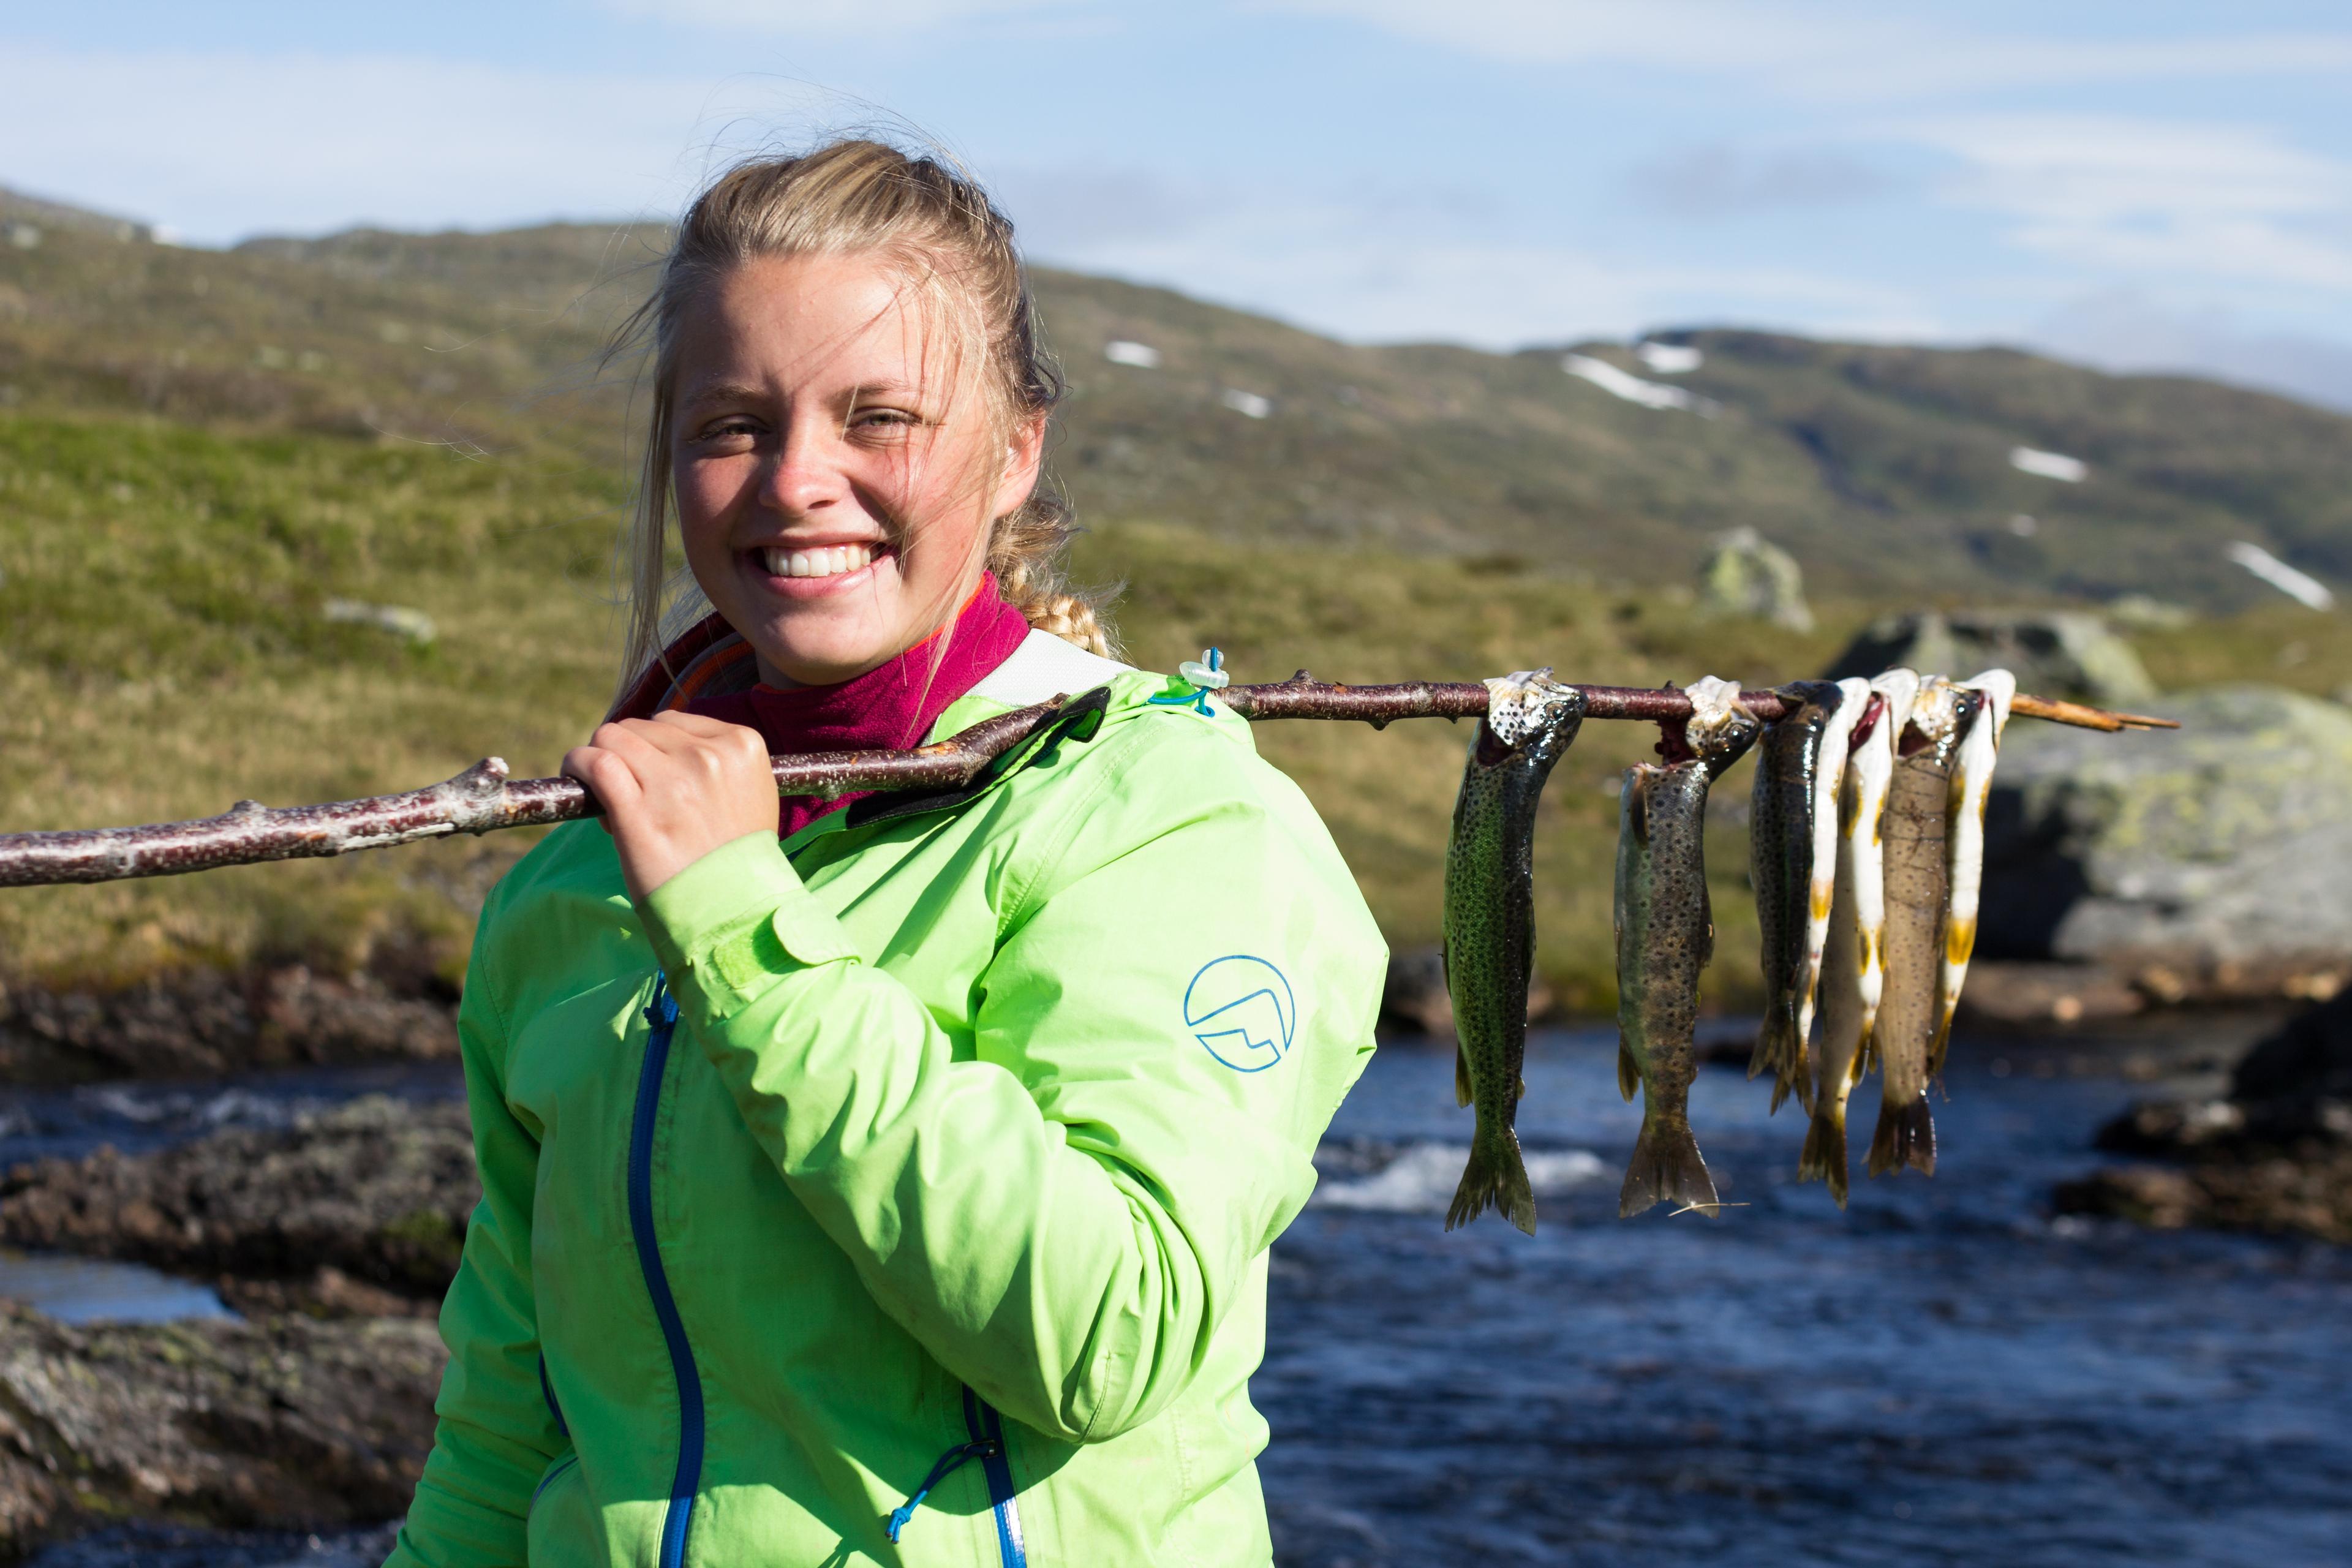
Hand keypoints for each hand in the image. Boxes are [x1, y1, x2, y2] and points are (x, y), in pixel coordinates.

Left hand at [562, 712, 777, 898]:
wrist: (733, 911)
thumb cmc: (740, 860)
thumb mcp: (754, 795)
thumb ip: (722, 763)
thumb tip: (669, 747)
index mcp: (742, 745)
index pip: (674, 722)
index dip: (655, 748)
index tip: (654, 777)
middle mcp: (708, 755)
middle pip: (640, 728)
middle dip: (629, 756)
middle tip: (633, 793)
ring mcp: (672, 780)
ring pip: (612, 737)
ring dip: (600, 759)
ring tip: (607, 793)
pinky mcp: (637, 809)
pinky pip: (594, 763)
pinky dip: (578, 765)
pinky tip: (577, 777)